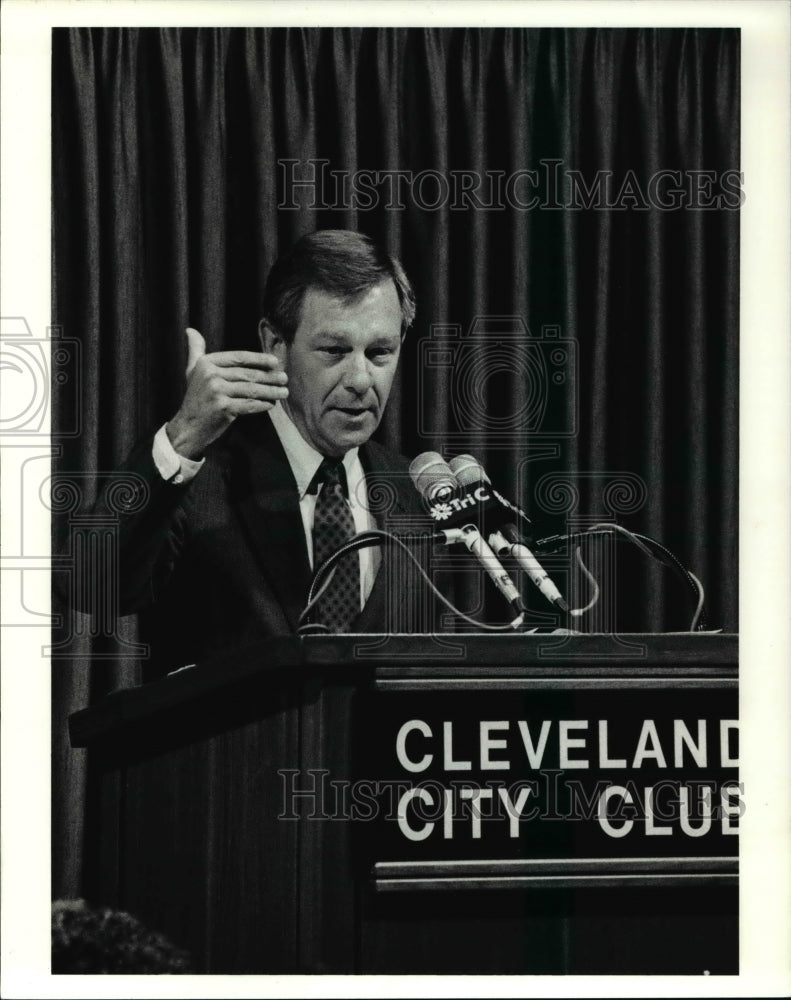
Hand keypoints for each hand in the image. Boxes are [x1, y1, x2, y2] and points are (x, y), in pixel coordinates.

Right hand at [166, 327, 287, 457]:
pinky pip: (249, 404)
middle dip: (269, 377)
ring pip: (251, 389)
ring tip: (283, 392)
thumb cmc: (194, 398)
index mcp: (207, 363)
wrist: (188, 427)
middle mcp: (211, 375)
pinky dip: (262, 404)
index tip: (275, 362)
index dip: (259, 359)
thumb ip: (196, 350)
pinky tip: (271, 404)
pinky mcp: (223, 408)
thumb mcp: (192, 371)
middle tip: (284, 378)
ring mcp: (217, 392)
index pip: (239, 357)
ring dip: (271, 391)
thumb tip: (190, 330)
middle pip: (247, 374)